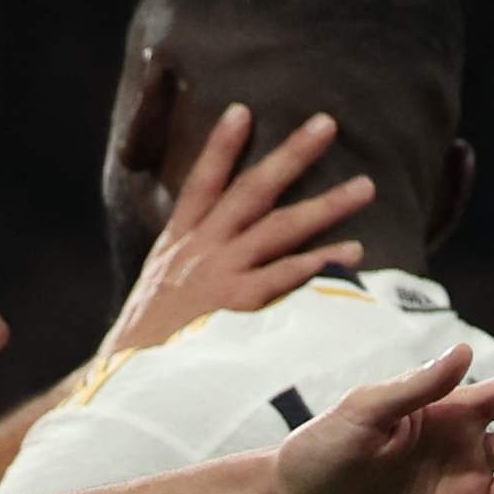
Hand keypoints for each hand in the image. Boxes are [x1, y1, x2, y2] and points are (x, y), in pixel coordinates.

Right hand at [103, 106, 373, 360]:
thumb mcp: (154, 296)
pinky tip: (353, 253)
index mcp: (176, 247)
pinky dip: (320, 262)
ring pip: (279, 227)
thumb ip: (182, 272)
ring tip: (365, 187)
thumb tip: (207, 260)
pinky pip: (285, 275)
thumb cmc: (145, 348)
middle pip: (250, 191)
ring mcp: (220, 275)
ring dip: (326, 204)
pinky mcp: (237, 305)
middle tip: (326, 124)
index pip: (200, 185)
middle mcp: (200, 251)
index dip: (220, 147)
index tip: (242, 110)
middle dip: (291, 155)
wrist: (128, 383)